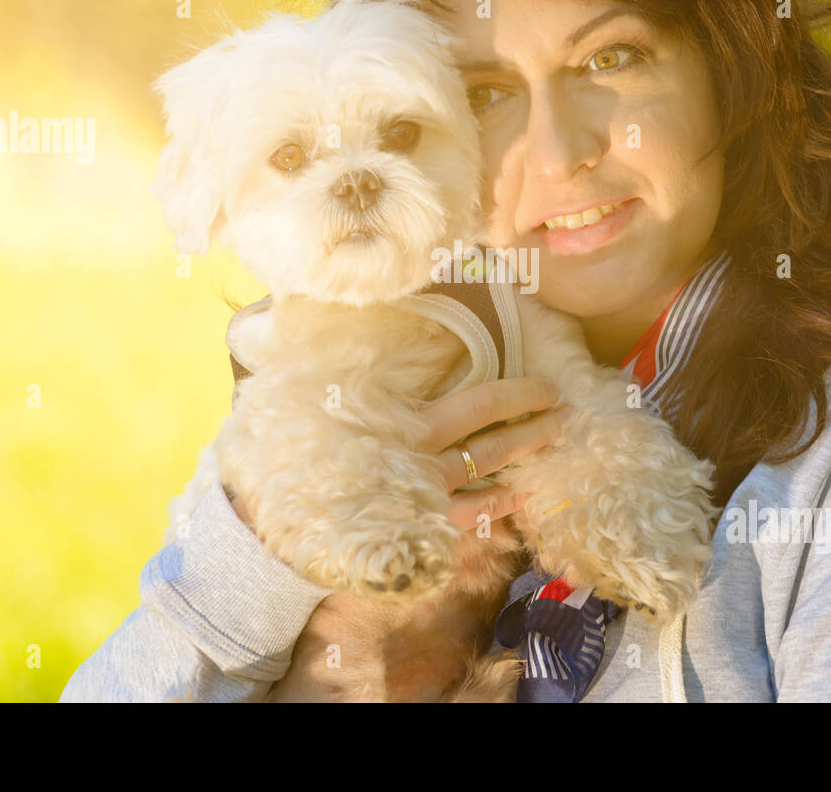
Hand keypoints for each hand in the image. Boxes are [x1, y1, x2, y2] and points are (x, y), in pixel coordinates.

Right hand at [228, 375, 568, 531]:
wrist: (263, 520)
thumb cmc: (285, 448)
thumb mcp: (311, 392)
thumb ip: (336, 356)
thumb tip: (333, 303)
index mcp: (403, 422)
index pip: (478, 403)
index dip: (518, 393)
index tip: (548, 384)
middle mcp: (421, 458)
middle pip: (492, 435)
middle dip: (534, 420)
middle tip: (566, 405)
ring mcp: (421, 495)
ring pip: (486, 472)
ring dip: (523, 456)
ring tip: (556, 439)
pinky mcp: (413, 528)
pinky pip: (466, 519)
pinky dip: (495, 508)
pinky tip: (518, 499)